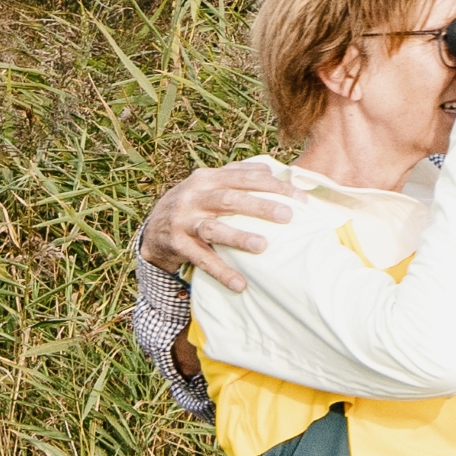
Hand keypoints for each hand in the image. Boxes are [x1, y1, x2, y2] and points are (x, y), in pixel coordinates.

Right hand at [140, 158, 306, 293]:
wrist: (154, 229)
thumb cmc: (194, 205)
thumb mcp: (210, 185)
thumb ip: (237, 175)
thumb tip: (273, 170)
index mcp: (206, 178)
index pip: (243, 178)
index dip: (272, 186)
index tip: (300, 198)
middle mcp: (193, 196)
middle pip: (229, 199)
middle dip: (259, 206)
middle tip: (287, 216)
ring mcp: (184, 221)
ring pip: (213, 229)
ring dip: (238, 237)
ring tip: (263, 246)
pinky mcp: (178, 245)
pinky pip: (201, 260)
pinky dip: (221, 272)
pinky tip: (240, 285)